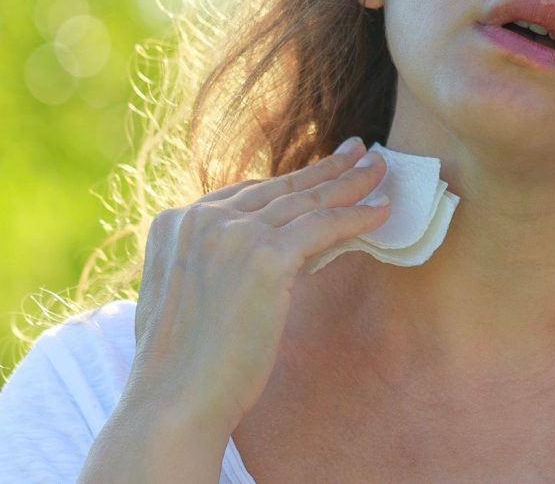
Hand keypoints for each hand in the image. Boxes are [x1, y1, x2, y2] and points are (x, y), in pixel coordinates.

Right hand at [125, 137, 390, 428]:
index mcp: (175, 224)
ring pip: (305, 201)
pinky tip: (380, 211)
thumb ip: (216, 265)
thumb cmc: (184, 367)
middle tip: (361, 153)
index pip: (246, 194)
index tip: (318, 170)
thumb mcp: (190, 297)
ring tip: (379, 171)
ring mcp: (231, 232)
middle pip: (279, 188)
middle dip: (325, 169)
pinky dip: (356, 216)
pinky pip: (323, 226)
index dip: (289, 182)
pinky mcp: (264, 256)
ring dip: (349, 184)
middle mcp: (200, 217)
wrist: (174, 402)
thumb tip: (276, 255)